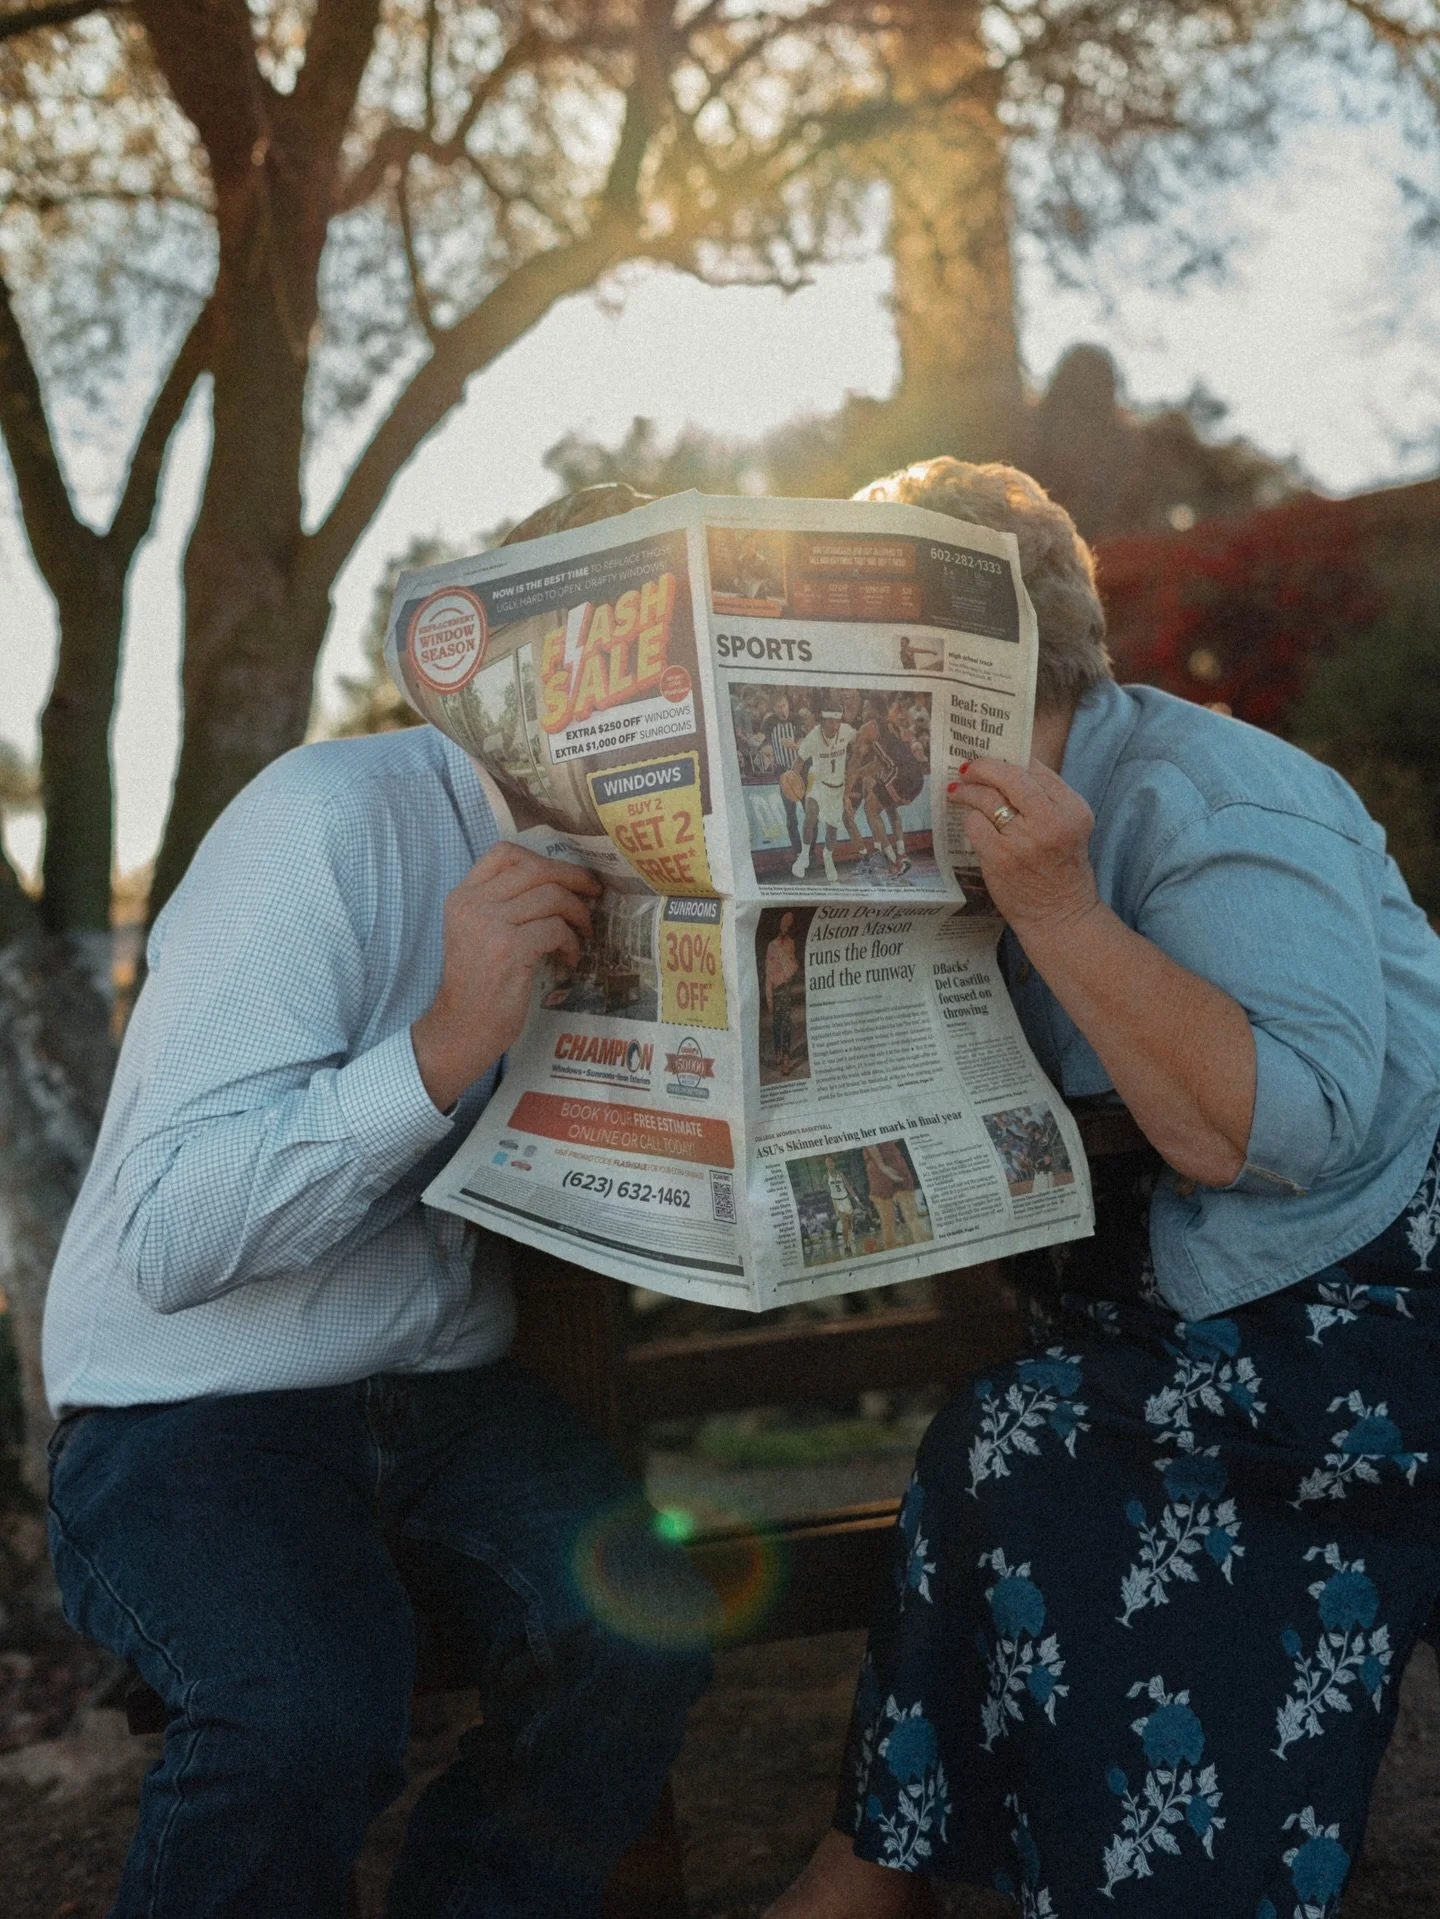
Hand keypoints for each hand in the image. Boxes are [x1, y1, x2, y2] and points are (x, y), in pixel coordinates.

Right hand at [411, 843, 600, 1111]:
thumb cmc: (477, 984)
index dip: (543, 859)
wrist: (462, 1028)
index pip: (504, 853)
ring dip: (577, 914)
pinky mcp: (510, 949)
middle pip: (536, 869)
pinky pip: (556, 929)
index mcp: (463, 896)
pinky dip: (571, 942)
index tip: (566, 876)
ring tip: (582, 933)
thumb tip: (556, 882)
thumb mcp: (477, 933)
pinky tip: (569, 959)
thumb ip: (502, 905)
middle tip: (593, 894)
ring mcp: (490, 925)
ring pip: (552, 896)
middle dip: (573, 879)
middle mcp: (473, 904)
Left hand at [950, 756, 1099, 937]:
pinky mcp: (1001, 858)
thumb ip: (1046, 799)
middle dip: (983, 768)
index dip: (1009, 760)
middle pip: (1009, 777)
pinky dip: (968, 819)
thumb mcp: (1068, 827)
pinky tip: (967, 820)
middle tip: (967, 768)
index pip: (1036, 769)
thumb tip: (1005, 767)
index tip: (992, 759)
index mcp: (1072, 808)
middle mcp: (1052, 820)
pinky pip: (975, 825)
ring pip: (986, 799)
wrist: (1059, 915)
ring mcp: (1024, 840)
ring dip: (967, 792)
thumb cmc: (1060, 869)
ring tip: (958, 791)